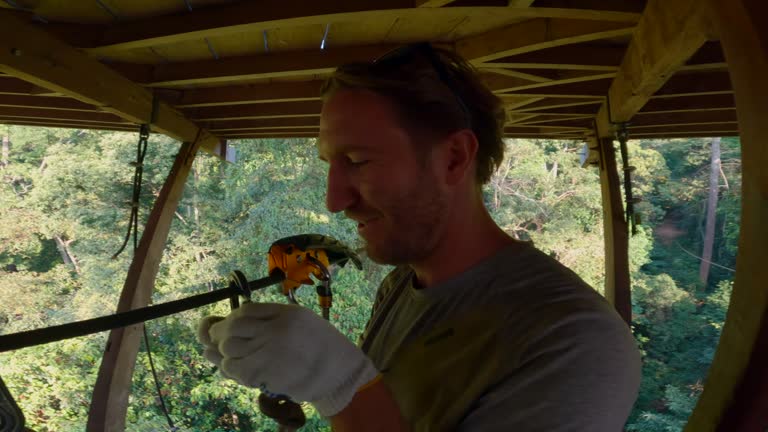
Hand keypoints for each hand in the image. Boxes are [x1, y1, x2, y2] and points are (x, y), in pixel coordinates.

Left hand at [198, 303, 378, 416]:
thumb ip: (271, 318)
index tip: (225, 325)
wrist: (340, 372)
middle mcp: (277, 330)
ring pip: (229, 350)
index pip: (245, 312)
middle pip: (233, 329)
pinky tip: (239, 370)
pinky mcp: (268, 374)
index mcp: (286, 314)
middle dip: (218, 334)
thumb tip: (231, 322)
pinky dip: (230, 370)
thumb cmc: (319, 345)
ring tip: (229, 357)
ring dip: (223, 354)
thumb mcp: (299, 320)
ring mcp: (272, 352)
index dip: (229, 319)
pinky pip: (236, 370)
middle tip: (215, 341)